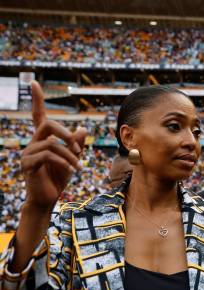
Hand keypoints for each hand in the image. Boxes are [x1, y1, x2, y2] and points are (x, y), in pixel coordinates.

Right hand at [20, 81, 86, 209]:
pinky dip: (64, 162)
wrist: (47, 198)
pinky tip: (71, 170)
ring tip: (78, 167)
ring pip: (51, 143)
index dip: (37, 100)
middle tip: (79, 150)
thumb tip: (83, 128)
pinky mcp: (28, 165)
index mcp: (42, 139)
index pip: (37, 115)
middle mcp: (32, 142)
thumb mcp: (71, 159)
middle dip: (66, 134)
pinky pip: (48, 155)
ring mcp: (28, 153)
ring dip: (70, 155)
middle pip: (48, 124)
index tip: (34, 83)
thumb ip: (75, 144)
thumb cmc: (57, 178)